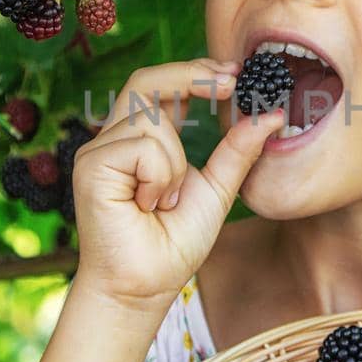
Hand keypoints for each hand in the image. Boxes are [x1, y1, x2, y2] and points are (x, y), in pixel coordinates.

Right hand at [71, 55, 285, 309]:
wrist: (144, 288)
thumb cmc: (173, 245)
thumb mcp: (216, 190)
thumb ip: (236, 151)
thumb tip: (270, 114)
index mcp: (141, 141)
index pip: (161, 88)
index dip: (195, 73)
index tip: (236, 74)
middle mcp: (114, 140)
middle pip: (146, 82)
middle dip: (190, 75)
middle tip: (230, 82)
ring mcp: (98, 151)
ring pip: (151, 118)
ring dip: (176, 162)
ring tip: (167, 201)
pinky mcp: (91, 166)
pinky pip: (143, 146)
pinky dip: (161, 176)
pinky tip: (149, 206)